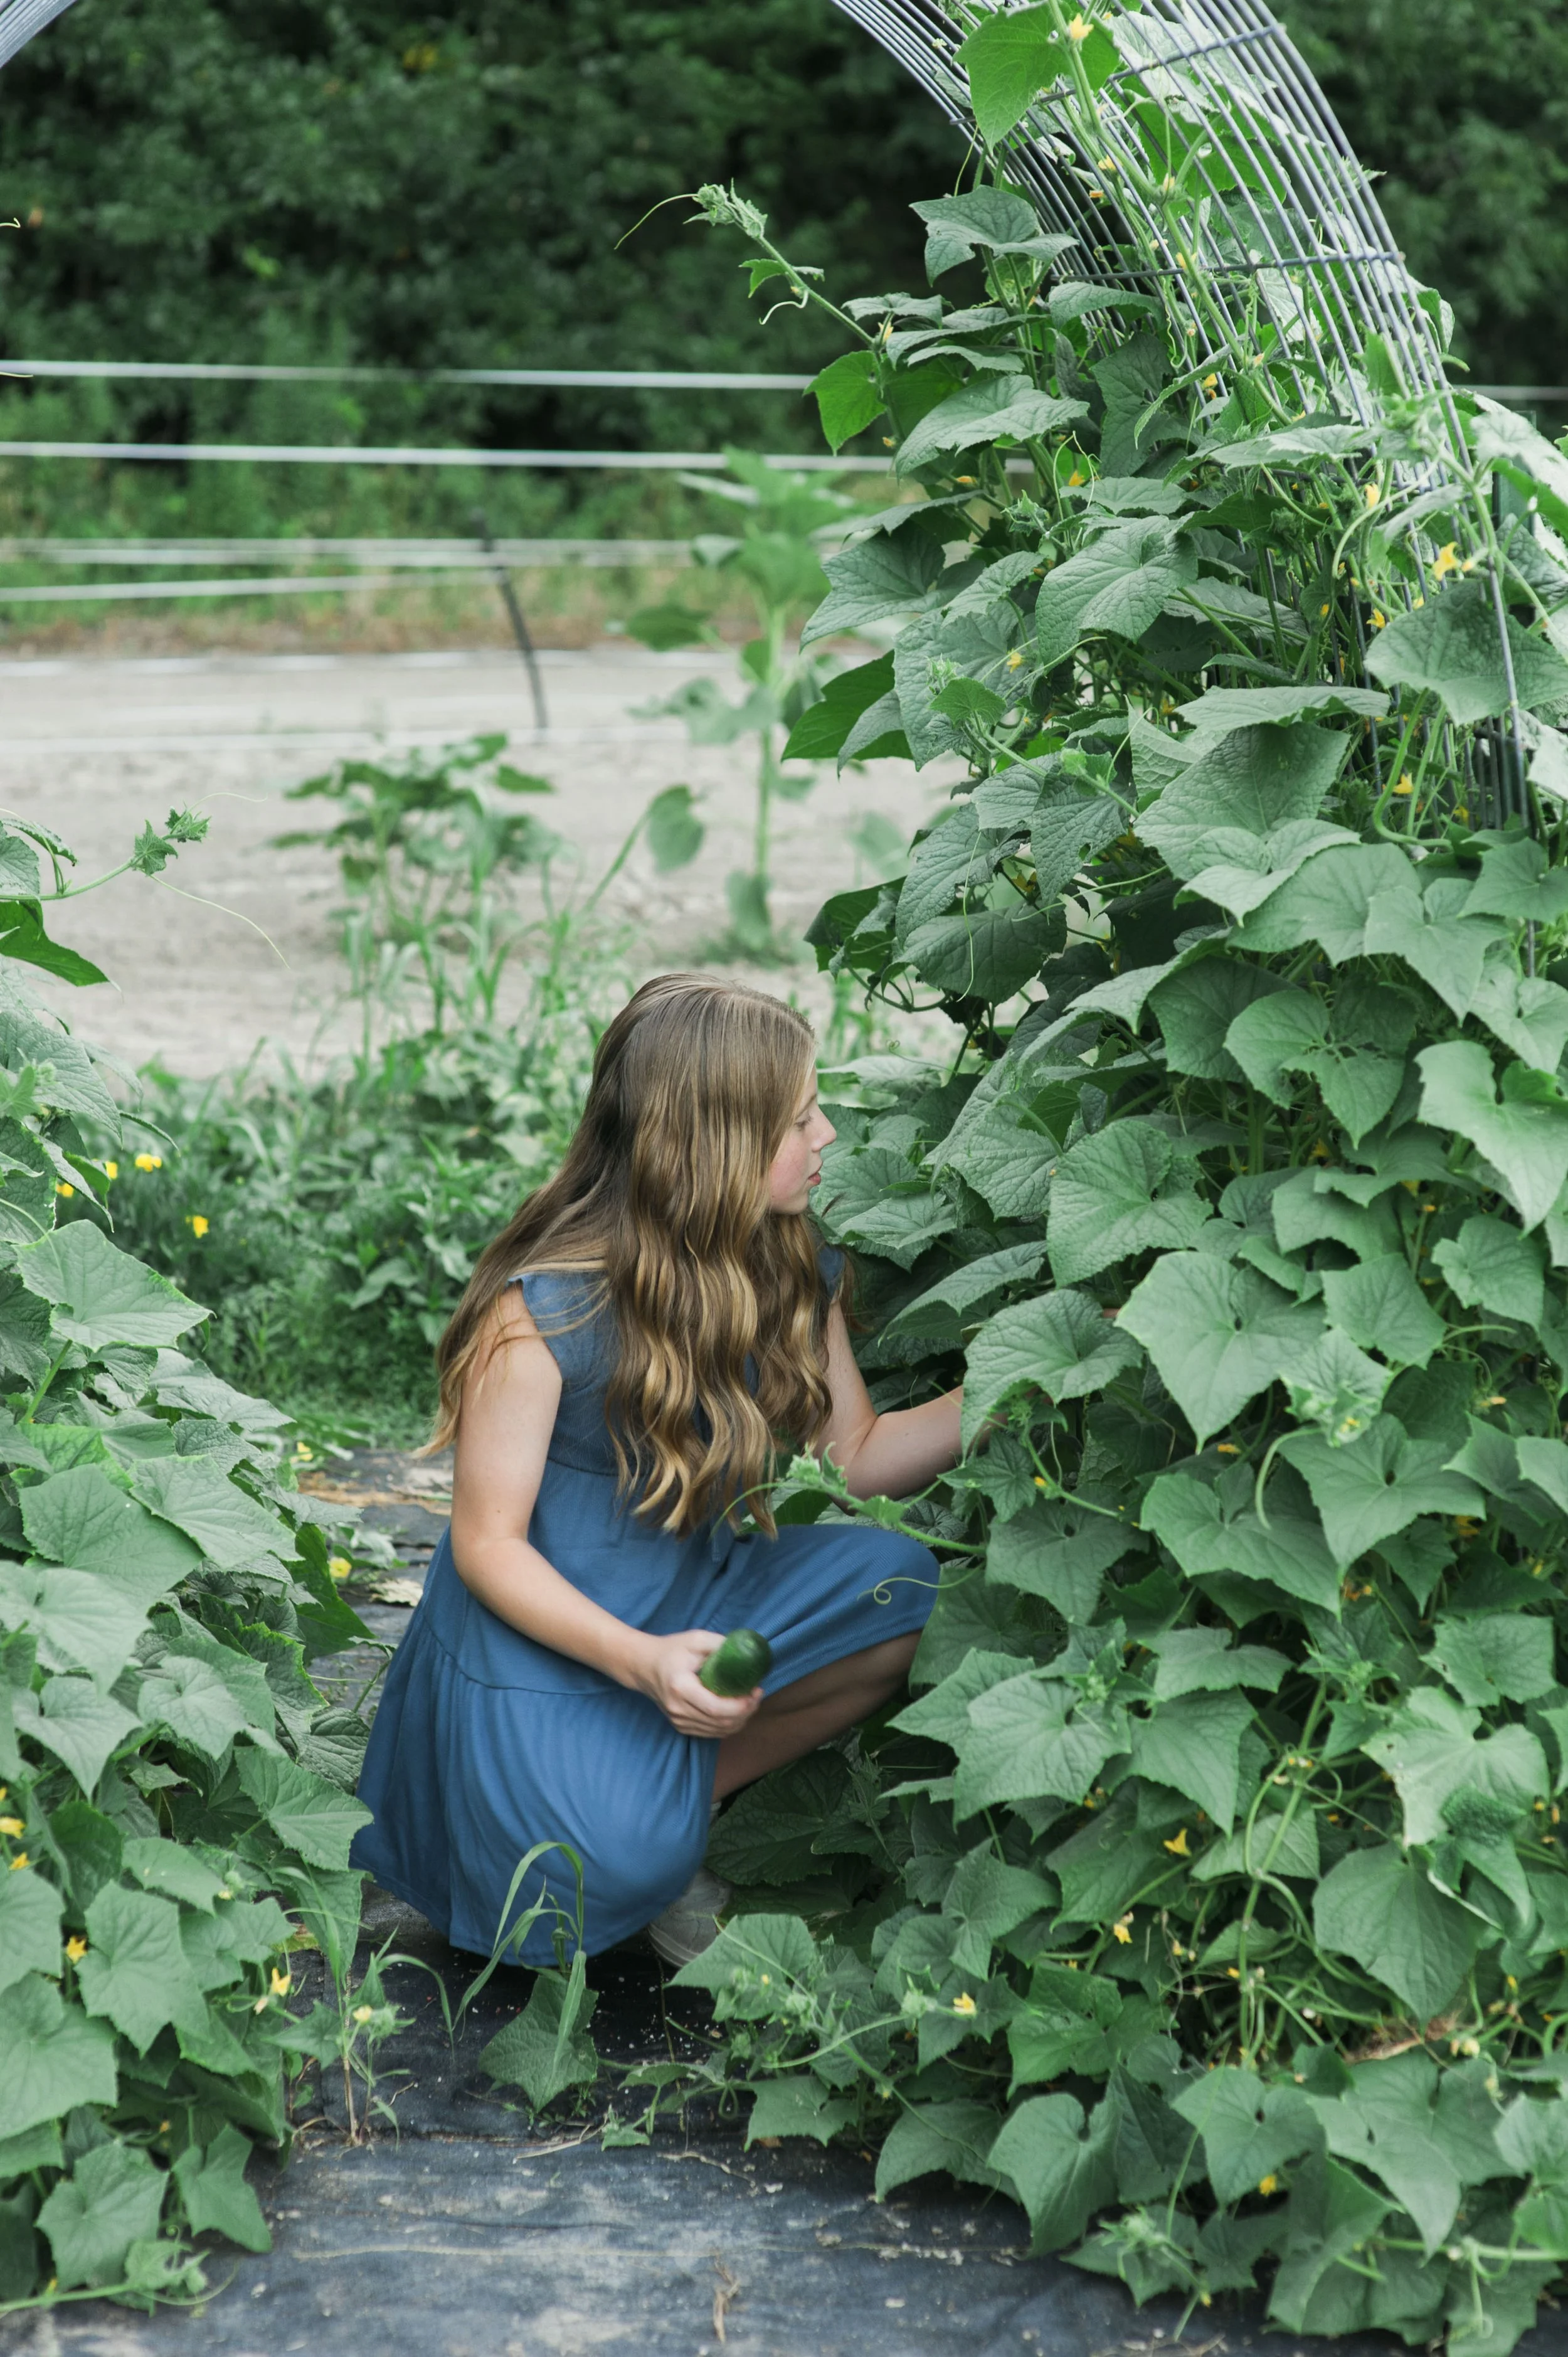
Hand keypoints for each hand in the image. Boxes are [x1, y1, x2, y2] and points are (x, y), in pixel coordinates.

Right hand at [636, 1630, 762, 1739]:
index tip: (755, 1691)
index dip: (741, 1705)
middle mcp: (678, 1709)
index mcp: (680, 1688)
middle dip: (746, 1712)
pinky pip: (711, 1733)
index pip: (716, 1708)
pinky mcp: (681, 1726)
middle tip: (757, 1695)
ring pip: (718, 1731)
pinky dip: (728, 1725)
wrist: (644, 1665)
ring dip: (740, 1720)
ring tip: (750, 1702)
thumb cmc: (671, 1650)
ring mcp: (678, 1721)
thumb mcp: (696, 1639)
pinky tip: (737, 1711)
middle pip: (720, 1723)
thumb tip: (746, 1654)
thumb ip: (720, 1645)